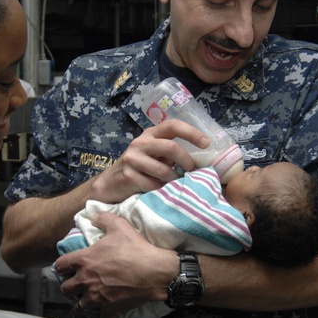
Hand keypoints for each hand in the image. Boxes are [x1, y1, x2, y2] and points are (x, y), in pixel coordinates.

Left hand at [53, 213, 176, 314]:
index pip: (60, 265)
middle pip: (65, 289)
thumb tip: (94, 216)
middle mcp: (86, 281)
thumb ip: (103, 219)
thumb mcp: (119, 226)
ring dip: (82, 305)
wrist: (155, 271)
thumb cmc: (135, 248)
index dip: (61, 266)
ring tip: (88, 302)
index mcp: (84, 261)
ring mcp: (97, 298)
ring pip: (79, 308)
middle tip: (76, 285)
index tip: (65, 268)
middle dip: (69, 287)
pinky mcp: (110, 310)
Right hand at [88, 119, 208, 202]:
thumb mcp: (152, 155)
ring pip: (164, 170)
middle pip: (170, 147)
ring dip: (174, 180)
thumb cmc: (138, 169)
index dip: (191, 132)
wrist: (109, 184)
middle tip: (192, 172)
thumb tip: (198, 161)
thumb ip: (169, 153)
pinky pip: (153, 185)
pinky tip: (160, 191)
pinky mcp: (128, 176)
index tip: (207, 143)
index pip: (173, 125)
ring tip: (175, 184)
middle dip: (186, 161)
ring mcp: (132, 159)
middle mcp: (140, 143)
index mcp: (150, 134)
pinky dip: (161, 190)